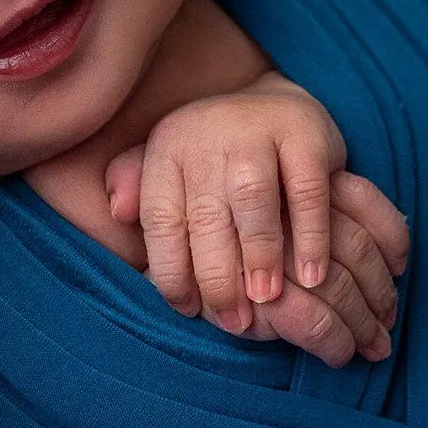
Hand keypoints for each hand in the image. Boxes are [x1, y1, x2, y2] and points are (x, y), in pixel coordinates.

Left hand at [104, 74, 409, 364]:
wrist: (275, 107)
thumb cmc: (215, 161)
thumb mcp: (171, 171)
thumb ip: (137, 194)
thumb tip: (117, 213)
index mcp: (167, 148)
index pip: (161, 218)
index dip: (171, 270)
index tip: (188, 310)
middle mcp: (205, 133)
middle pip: (204, 215)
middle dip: (217, 276)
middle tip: (233, 320)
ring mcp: (256, 129)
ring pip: (253, 199)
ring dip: (259, 255)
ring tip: (266, 299)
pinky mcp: (304, 131)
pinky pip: (307, 191)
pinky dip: (310, 236)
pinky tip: (311, 275)